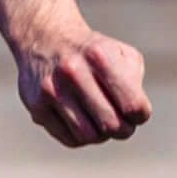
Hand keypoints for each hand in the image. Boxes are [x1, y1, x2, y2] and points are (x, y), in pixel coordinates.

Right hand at [13, 17, 151, 146]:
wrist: (46, 38)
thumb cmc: (95, 53)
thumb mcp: (122, 54)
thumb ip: (134, 81)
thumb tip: (133, 114)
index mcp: (99, 57)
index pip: (132, 105)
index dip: (140, 115)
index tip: (137, 111)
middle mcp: (73, 72)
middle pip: (111, 125)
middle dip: (125, 130)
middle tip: (124, 124)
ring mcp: (51, 90)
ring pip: (89, 136)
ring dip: (103, 135)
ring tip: (104, 123)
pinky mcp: (36, 106)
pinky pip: (69, 139)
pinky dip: (83, 137)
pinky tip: (85, 123)